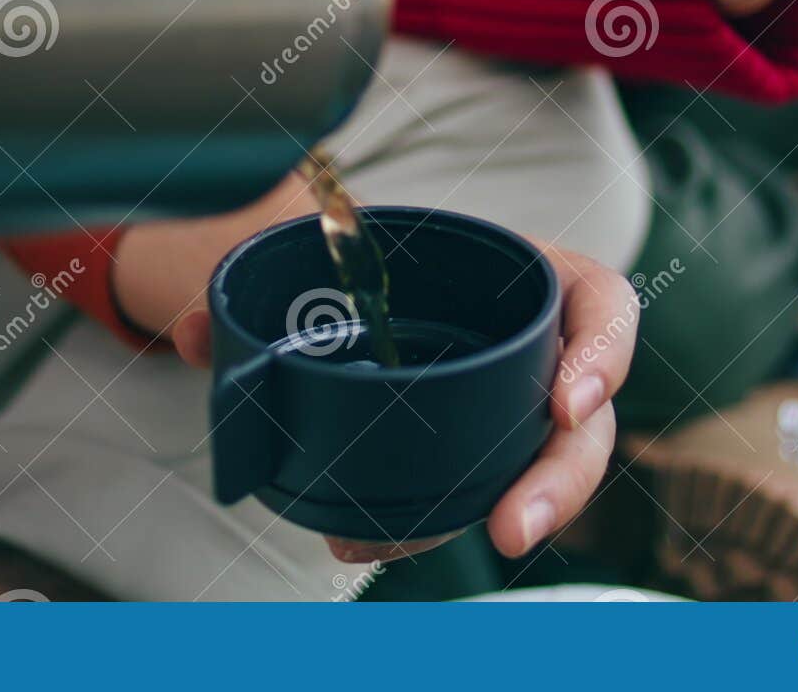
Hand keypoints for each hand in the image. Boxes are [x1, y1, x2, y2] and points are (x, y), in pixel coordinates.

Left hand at [112, 190, 635, 563]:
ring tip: (411, 545)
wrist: (357, 285)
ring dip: (494, 517)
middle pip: (586, 420)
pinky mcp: (484, 446)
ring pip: (536, 472)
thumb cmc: (367, 258)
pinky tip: (368, 540)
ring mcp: (517, 403)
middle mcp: (538, 347)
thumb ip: (260, 283)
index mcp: (530, 278)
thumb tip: (195, 333)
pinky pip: (481, 490)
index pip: (603, 308)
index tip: (566, 403)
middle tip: (510, 528)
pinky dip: (437, 520)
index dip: (603, 355)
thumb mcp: (330, 252)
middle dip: (557, 481)